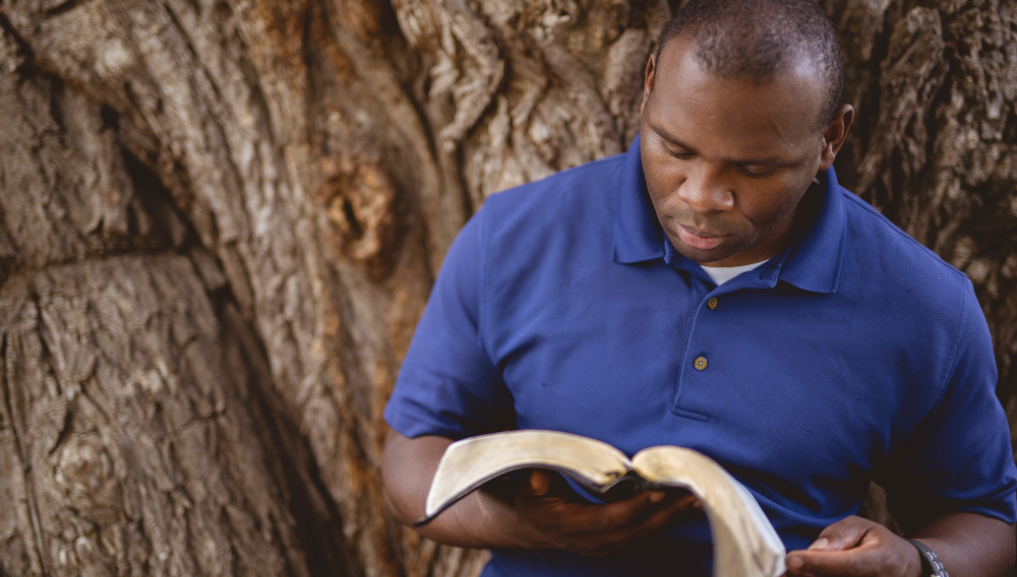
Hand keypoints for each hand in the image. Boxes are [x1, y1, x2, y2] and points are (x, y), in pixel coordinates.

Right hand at [512, 469, 699, 555]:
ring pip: (644, 533)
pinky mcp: (616, 541)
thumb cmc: (534, 499)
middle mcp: (592, 541)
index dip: (635, 508)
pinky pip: (645, 531)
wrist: (533, 526)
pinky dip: (666, 519)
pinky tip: (684, 506)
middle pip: (635, 530)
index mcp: (571, 526)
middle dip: (666, 513)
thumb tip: (539, 477)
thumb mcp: (526, 487)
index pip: (609, 519)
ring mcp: (605, 544)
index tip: (658, 492)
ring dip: (672, 517)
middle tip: (693, 495)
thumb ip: (533, 480)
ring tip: (698, 499)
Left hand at [785, 515, 921, 576]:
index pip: (847, 564)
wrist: (906, 568)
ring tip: (789, 572)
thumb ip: (839, 535)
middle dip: (805, 575)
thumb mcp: (863, 527)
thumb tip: (815, 548)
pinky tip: (802, 575)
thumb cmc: (879, 544)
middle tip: (782, 569)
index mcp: (880, 560)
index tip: (791, 559)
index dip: (818, 563)